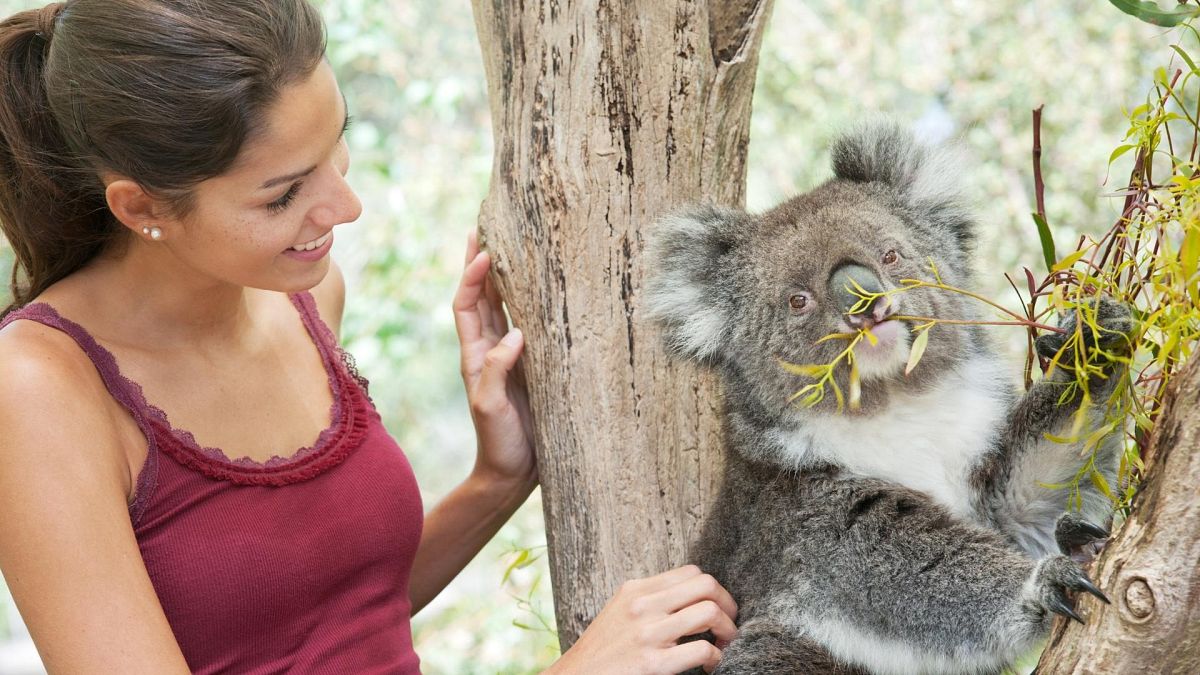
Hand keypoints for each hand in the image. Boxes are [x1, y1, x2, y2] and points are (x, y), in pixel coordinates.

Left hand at [453, 230, 536, 488]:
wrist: (513, 474)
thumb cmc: (500, 443)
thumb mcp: (491, 409)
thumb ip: (496, 371)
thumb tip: (515, 334)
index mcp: (475, 355)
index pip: (467, 305)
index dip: (472, 277)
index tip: (484, 251)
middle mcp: (490, 350)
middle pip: (481, 296)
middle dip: (481, 262)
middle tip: (486, 225)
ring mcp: (510, 357)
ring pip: (503, 306)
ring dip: (503, 276)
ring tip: (509, 243)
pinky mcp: (532, 366)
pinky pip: (529, 325)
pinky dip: (530, 302)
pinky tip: (542, 287)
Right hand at [549, 565, 737, 674]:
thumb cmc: (602, 651)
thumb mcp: (621, 612)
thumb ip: (650, 601)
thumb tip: (688, 598)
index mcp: (636, 590)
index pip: (691, 572)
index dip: (713, 590)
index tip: (717, 609)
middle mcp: (642, 606)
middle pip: (706, 584)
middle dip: (728, 605)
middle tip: (728, 625)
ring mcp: (647, 633)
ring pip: (709, 611)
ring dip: (728, 631)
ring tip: (723, 645)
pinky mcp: (651, 663)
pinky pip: (701, 650)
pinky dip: (716, 658)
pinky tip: (710, 666)